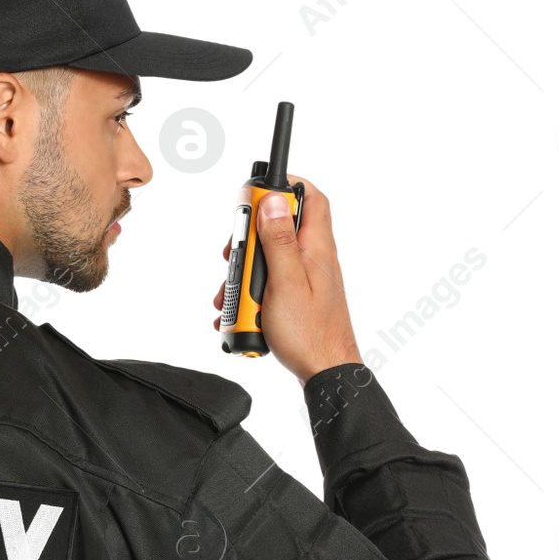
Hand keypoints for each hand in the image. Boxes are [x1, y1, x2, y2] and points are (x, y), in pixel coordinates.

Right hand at [211, 175, 362, 383]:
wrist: (325, 372)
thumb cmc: (309, 334)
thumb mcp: (286, 282)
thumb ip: (279, 241)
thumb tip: (274, 201)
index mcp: (316, 247)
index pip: (311, 197)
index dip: (286, 186)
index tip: (257, 193)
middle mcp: (313, 258)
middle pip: (279, 227)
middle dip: (250, 237)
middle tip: (234, 252)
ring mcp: (305, 277)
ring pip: (269, 257)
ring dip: (245, 271)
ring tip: (232, 292)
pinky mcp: (296, 296)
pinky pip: (270, 283)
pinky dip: (251, 292)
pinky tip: (240, 311)